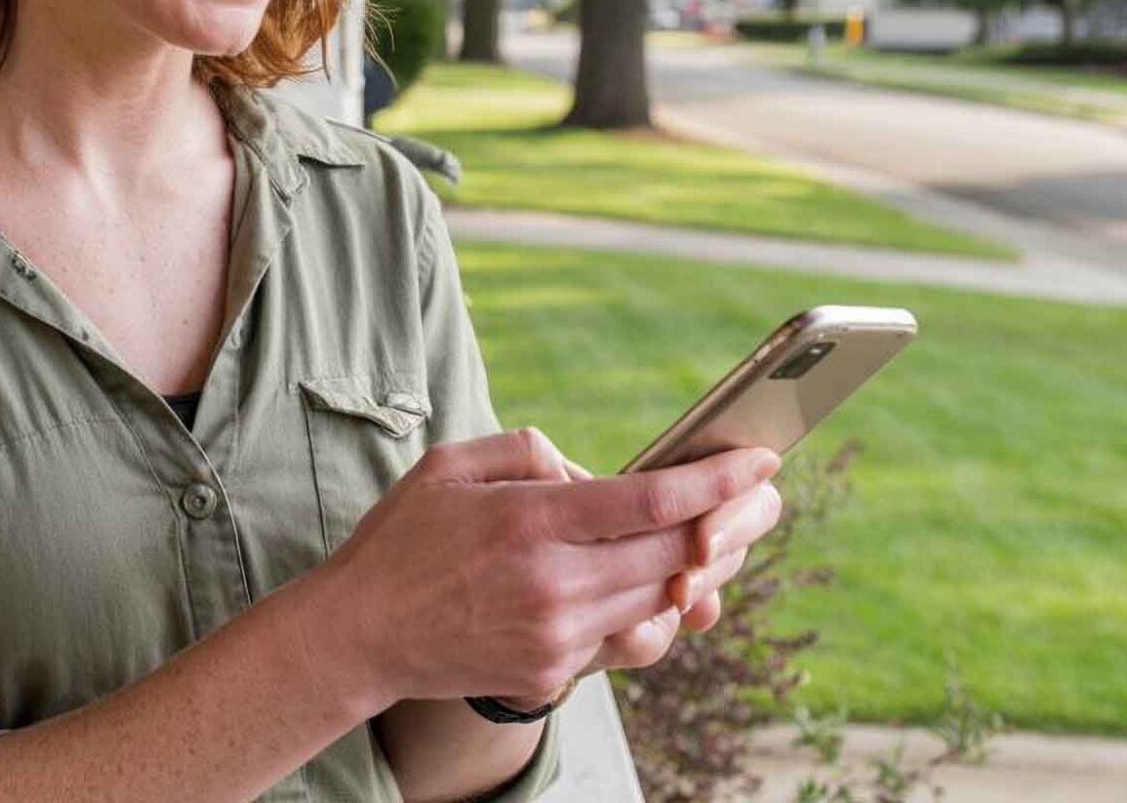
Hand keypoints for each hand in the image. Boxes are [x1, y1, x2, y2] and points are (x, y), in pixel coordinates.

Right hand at [312, 427, 780, 711]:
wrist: (359, 634)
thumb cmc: (402, 540)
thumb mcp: (452, 465)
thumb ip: (530, 452)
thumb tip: (596, 476)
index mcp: (529, 521)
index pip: (653, 502)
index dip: (718, 480)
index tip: (761, 462)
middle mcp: (553, 584)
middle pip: (678, 556)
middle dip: (735, 525)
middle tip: (767, 501)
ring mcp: (556, 637)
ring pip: (664, 604)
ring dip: (704, 572)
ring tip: (725, 542)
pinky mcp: (553, 675)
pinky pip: (628, 643)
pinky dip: (655, 613)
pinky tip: (665, 588)